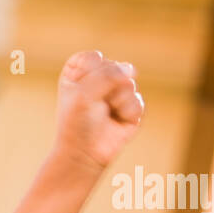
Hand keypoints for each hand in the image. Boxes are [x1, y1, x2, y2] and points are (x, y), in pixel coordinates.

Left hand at [52, 50, 143, 172]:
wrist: (84, 154)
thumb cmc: (76, 123)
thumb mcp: (83, 93)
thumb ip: (107, 74)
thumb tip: (133, 70)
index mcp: (79, 72)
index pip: (94, 58)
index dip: (88, 76)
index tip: (77, 93)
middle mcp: (98, 78)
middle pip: (114, 67)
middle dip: (104, 88)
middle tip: (92, 106)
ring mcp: (116, 92)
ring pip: (128, 82)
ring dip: (116, 100)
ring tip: (104, 113)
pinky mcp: (131, 107)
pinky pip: (137, 100)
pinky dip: (127, 112)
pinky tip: (116, 121)